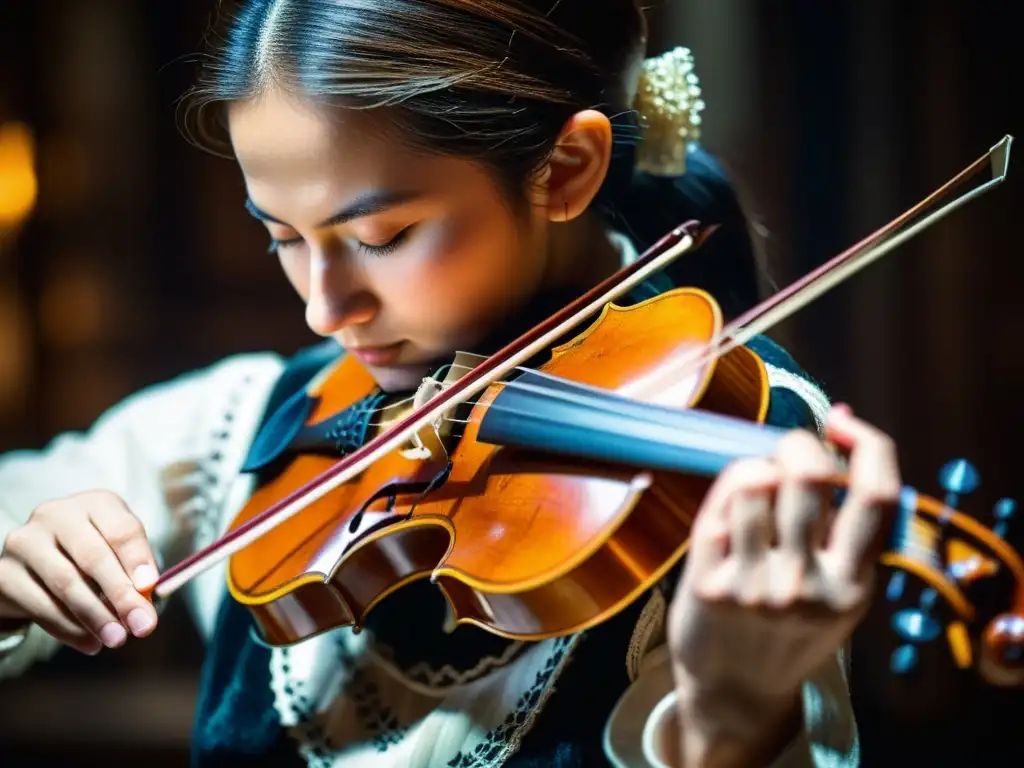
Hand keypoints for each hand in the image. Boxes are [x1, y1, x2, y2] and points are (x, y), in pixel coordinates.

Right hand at [0, 491, 159, 654]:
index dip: (137, 559)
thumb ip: (135, 575)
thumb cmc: (93, 557)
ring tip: (117, 638)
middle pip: (93, 556)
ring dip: (96, 617)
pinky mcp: (4, 573)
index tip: (150, 588)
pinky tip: (90, 642)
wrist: (38, 568)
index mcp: (95, 503)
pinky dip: (69, 629)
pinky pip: (41, 605)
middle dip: (121, 595)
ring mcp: (25, 541)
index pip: (121, 529)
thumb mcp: (120, 556)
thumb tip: (144, 605)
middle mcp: (56, 514)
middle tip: (141, 626)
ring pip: (65, 583)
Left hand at [666, 404, 899, 763]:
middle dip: (797, 443)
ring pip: (754, 479)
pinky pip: (717, 505)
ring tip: (755, 488)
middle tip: (787, 452)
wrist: (736, 689)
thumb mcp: (838, 592)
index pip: (877, 494)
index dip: (867, 443)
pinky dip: (725, 492)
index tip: (842, 423)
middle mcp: (809, 585)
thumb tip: (839, 428)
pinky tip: (730, 508)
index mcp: (855, 584)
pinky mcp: (710, 583)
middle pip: (809, 473)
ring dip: (755, 467)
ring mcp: (756, 585)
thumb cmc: (788, 627)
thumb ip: (843, 528)